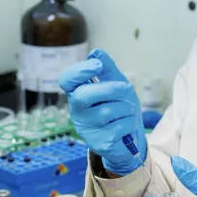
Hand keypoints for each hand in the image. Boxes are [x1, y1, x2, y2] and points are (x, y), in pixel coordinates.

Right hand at [58, 49, 145, 175]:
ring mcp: (86, 129)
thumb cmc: (120, 107)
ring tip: (126, 113)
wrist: (130, 139)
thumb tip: (96, 52)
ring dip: (127, 108)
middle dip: (110, 89)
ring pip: (108, 110)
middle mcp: (77, 111)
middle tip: (126, 88)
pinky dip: (130, 123)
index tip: (97, 65)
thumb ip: (108, 69)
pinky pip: (120, 126)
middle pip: (84, 95)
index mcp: (78, 93)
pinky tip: (126, 128)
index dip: (79, 71)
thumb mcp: (117, 84)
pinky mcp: (99, 143)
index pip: (66, 80)